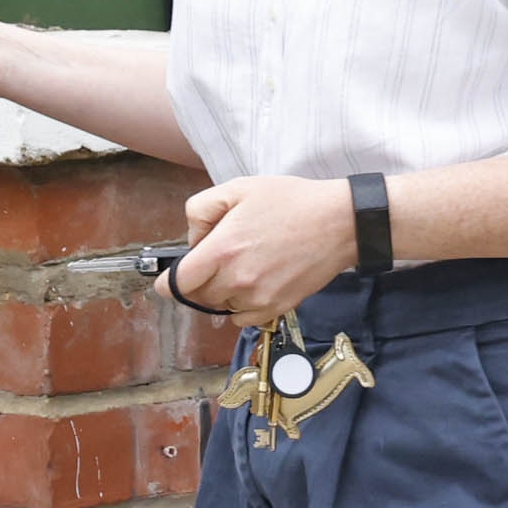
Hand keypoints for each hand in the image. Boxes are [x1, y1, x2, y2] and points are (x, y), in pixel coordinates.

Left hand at [169, 176, 356, 323]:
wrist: (338, 222)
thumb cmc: (290, 202)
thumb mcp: (237, 188)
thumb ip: (200, 210)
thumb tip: (193, 240)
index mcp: (222, 250)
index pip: (178, 284)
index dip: (169, 283)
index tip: (170, 281)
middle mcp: (237, 280)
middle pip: (199, 297)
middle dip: (201, 281)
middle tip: (220, 259)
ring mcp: (257, 298)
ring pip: (221, 307)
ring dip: (223, 292)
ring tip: (244, 266)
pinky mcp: (276, 308)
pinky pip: (243, 319)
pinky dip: (241, 306)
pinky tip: (254, 283)